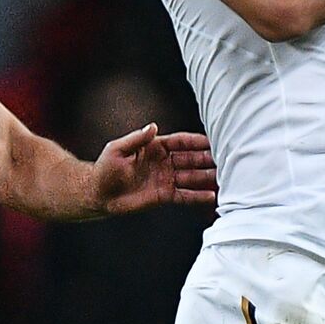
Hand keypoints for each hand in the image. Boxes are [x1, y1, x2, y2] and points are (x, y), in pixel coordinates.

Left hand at [92, 123, 215, 214]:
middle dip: (207, 158)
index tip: (213, 139)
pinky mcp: (164, 196)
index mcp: (155, 147)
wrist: (98, 194)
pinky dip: (198, 196)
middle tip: (226, 158)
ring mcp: (166, 179)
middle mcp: (164, 162)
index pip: (181, 142)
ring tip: (225, 178)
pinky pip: (184, 195)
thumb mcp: (117, 149)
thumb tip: (153, 127)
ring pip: (191, 177)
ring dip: (207, 177)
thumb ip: (137, 138)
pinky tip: (212, 196)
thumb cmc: (105, 168)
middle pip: (191, 159)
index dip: (196, 141)